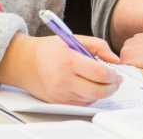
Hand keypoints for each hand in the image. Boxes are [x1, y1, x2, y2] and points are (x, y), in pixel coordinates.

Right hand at [0, 33, 121, 104]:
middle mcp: (64, 80)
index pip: (99, 73)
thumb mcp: (72, 39)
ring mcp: (61, 94)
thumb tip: (115, 59)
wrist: (25, 63)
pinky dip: (91, 97)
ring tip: (105, 82)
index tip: (116, 71)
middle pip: (98, 91)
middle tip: (116, 80)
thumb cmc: (49, 50)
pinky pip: (83, 104)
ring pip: (92, 99)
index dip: (112, 74)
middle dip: (113, 86)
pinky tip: (91, 87)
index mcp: (68, 60)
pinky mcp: (59, 103)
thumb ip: (97, 46)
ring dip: (104, 92)